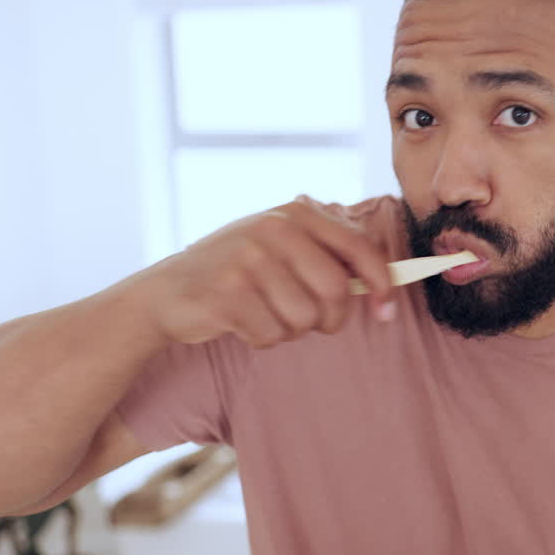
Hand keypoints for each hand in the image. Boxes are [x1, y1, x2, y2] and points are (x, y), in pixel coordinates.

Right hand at [124, 199, 395, 347]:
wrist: (167, 291)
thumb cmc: (239, 272)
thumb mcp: (281, 246)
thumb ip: (329, 255)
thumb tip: (387, 285)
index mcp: (295, 214)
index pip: (358, 247)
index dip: (383, 283)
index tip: (387, 312)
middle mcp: (272, 230)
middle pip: (336, 291)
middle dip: (333, 319)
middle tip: (316, 323)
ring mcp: (246, 261)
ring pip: (305, 318)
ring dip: (294, 330)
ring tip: (268, 314)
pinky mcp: (226, 295)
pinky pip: (273, 335)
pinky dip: (265, 339)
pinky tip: (243, 323)